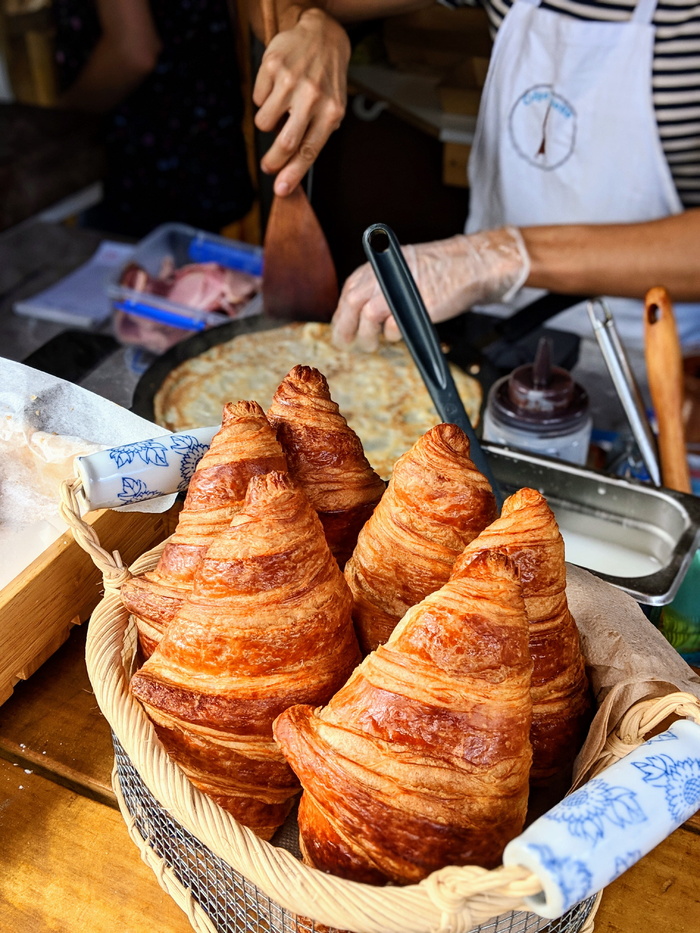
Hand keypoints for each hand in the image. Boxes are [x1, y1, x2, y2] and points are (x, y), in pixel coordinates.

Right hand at [253, 9, 350, 196]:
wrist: (322, 36)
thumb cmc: (327, 80)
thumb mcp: (333, 108)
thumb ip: (315, 135)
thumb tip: (292, 169)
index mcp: (331, 112)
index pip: (309, 151)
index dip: (293, 174)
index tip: (281, 190)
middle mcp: (312, 97)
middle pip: (286, 143)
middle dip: (273, 161)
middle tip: (267, 166)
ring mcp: (291, 81)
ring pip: (265, 122)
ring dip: (268, 123)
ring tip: (280, 109)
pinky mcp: (273, 66)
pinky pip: (257, 98)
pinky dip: (263, 99)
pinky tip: (277, 87)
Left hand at [331, 227, 530, 351]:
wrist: (469, 265)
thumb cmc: (437, 271)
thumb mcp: (401, 269)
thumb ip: (379, 285)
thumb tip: (358, 313)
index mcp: (379, 263)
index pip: (349, 290)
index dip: (341, 315)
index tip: (341, 331)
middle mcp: (385, 272)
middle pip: (352, 303)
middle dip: (345, 328)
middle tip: (346, 344)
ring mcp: (399, 288)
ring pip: (368, 317)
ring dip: (367, 336)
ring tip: (373, 344)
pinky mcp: (414, 305)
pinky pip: (393, 326)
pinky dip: (392, 334)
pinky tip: (398, 334)